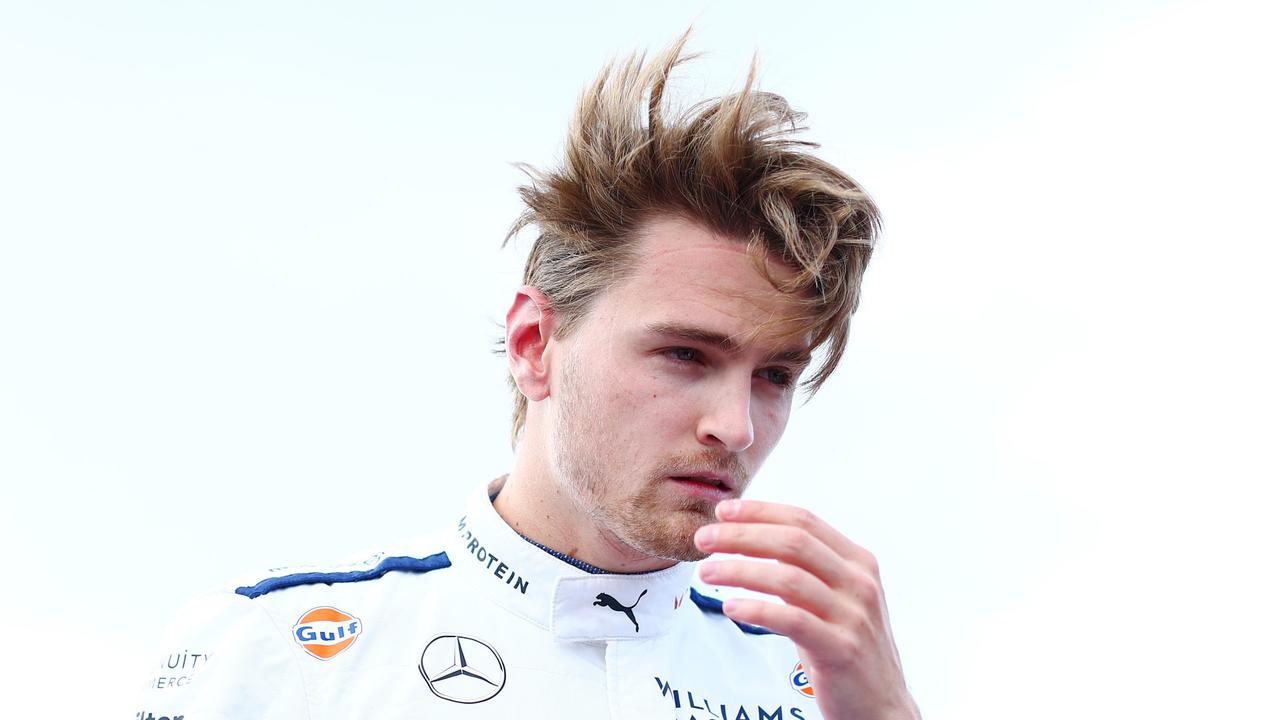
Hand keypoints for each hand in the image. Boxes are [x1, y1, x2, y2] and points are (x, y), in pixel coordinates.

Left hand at [694, 499, 919, 719]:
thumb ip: (803, 570)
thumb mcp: (832, 598)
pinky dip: (756, 610)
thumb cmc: (845, 648)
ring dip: (739, 570)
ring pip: (788, 578)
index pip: (803, 521)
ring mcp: (853, 616)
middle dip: (742, 536)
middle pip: (792, 542)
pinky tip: (731, 608)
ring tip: (706, 573)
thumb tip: (752, 540)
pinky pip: (791, 620)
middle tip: (704, 538)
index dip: (760, 512)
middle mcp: (859, 583)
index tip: (723, 512)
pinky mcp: (841, 649)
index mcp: (857, 562)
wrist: (881, 706)